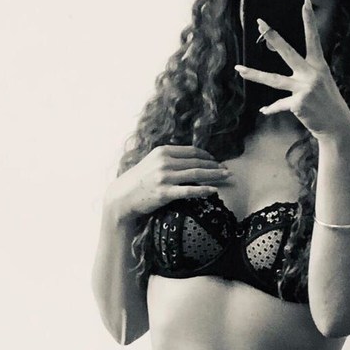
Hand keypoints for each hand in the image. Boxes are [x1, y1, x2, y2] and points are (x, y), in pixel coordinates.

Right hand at [105, 146, 230, 221]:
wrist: (121, 198)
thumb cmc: (137, 182)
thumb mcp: (152, 163)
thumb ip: (168, 159)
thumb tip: (188, 160)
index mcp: (163, 151)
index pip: (192, 151)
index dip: (208, 156)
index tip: (217, 161)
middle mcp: (165, 161)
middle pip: (197, 161)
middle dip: (215, 165)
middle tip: (227, 170)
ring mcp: (164, 177)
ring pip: (196, 173)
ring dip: (214, 175)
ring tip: (227, 177)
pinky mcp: (164, 193)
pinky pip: (189, 190)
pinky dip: (203, 189)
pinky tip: (213, 190)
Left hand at [235, 0, 349, 140]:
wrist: (336, 125)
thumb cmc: (326, 102)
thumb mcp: (321, 82)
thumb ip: (305, 72)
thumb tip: (285, 68)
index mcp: (318, 65)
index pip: (312, 38)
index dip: (308, 20)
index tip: (304, 3)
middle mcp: (311, 74)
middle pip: (287, 51)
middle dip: (272, 36)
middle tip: (261, 23)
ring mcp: (304, 88)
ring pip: (274, 80)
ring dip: (255, 75)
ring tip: (239, 70)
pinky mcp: (298, 104)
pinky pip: (278, 105)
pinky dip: (271, 109)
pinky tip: (264, 110)